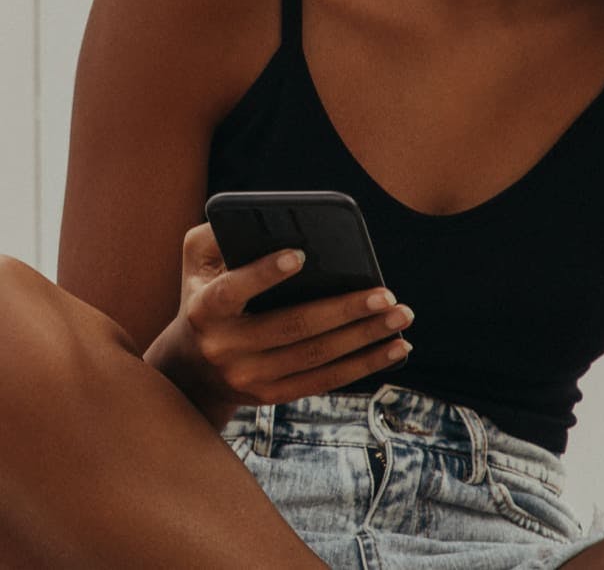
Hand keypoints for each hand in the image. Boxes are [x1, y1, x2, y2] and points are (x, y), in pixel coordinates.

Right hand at [147, 223, 413, 426]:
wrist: (189, 367)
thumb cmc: (206, 291)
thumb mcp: (198, 260)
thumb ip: (222, 233)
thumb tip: (271, 220)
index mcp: (205, 308)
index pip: (234, 289)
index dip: (265, 273)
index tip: (302, 254)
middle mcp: (225, 347)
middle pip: (292, 328)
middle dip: (344, 310)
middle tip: (386, 294)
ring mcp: (249, 377)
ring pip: (315, 358)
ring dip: (364, 338)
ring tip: (400, 317)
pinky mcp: (270, 396)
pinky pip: (323, 380)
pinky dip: (363, 365)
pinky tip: (395, 348)